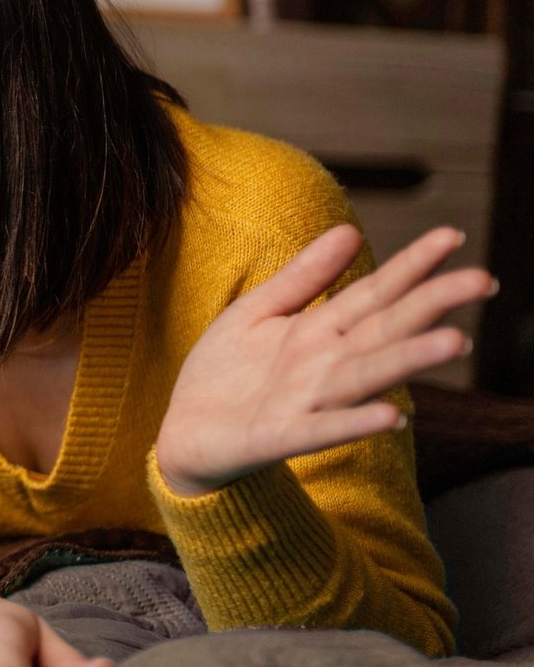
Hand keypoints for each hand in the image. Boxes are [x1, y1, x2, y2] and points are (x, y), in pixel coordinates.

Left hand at [155, 224, 494, 496]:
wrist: (185, 431)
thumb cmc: (226, 372)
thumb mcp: (258, 311)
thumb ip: (303, 277)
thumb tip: (350, 229)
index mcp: (321, 330)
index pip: (376, 292)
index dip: (412, 265)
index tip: (452, 235)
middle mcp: (325, 364)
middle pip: (386, 329)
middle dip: (431, 306)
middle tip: (482, 280)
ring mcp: (308, 401)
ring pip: (366, 376)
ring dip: (408, 360)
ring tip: (453, 341)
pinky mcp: (281, 437)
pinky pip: (323, 429)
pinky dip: (354, 423)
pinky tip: (392, 415)